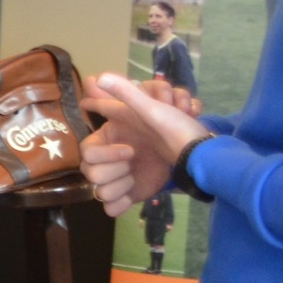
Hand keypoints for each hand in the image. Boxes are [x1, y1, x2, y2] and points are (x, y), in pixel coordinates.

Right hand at [78, 73, 210, 215]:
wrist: (195, 157)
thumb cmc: (173, 129)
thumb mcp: (149, 108)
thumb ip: (123, 94)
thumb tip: (95, 75)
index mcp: (110, 138)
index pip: (87, 151)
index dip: (105, 153)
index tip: (130, 149)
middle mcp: (111, 159)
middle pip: (91, 173)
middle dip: (113, 170)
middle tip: (135, 159)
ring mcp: (120, 178)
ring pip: (100, 191)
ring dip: (119, 186)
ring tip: (137, 178)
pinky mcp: (130, 195)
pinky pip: (111, 207)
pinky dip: (120, 205)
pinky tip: (134, 195)